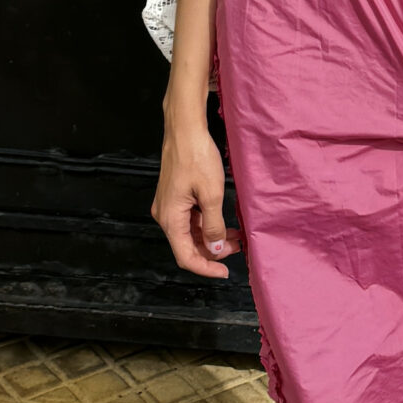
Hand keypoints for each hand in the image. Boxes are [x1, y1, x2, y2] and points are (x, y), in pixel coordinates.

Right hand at [152, 118, 241, 279]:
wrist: (185, 129)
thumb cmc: (196, 156)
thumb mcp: (211, 194)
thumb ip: (213, 226)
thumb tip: (214, 250)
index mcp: (170, 218)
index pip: (186, 256)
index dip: (206, 268)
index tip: (225, 272)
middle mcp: (165, 215)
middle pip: (187, 245)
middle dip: (212, 252)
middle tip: (237, 247)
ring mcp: (169, 205)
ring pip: (190, 232)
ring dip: (211, 238)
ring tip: (235, 236)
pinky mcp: (175, 196)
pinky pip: (190, 219)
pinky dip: (206, 224)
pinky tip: (222, 221)